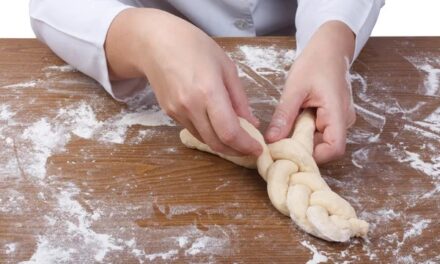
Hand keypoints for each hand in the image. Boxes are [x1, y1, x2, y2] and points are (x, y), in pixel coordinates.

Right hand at [106, 9, 260, 155]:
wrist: (156, 43)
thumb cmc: (194, 47)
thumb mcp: (226, 67)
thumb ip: (239, 99)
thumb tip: (251, 123)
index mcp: (209, 92)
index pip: (229, 132)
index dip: (246, 146)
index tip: (258, 149)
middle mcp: (191, 107)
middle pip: (216, 143)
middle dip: (236, 151)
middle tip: (249, 149)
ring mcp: (178, 112)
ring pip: (204, 140)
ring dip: (222, 145)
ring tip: (237, 138)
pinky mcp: (170, 114)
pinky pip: (193, 131)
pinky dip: (208, 134)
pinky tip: (217, 126)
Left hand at [265, 21, 355, 163]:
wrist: (329, 48)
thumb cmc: (315, 63)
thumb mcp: (294, 88)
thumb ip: (284, 115)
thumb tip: (271, 140)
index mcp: (337, 112)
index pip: (334, 149)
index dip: (314, 156)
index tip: (290, 151)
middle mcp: (344, 120)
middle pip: (326, 147)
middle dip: (303, 148)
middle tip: (280, 141)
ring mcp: (340, 119)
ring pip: (321, 140)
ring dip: (302, 139)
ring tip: (286, 128)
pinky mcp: (333, 118)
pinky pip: (320, 132)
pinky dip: (305, 131)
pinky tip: (293, 122)